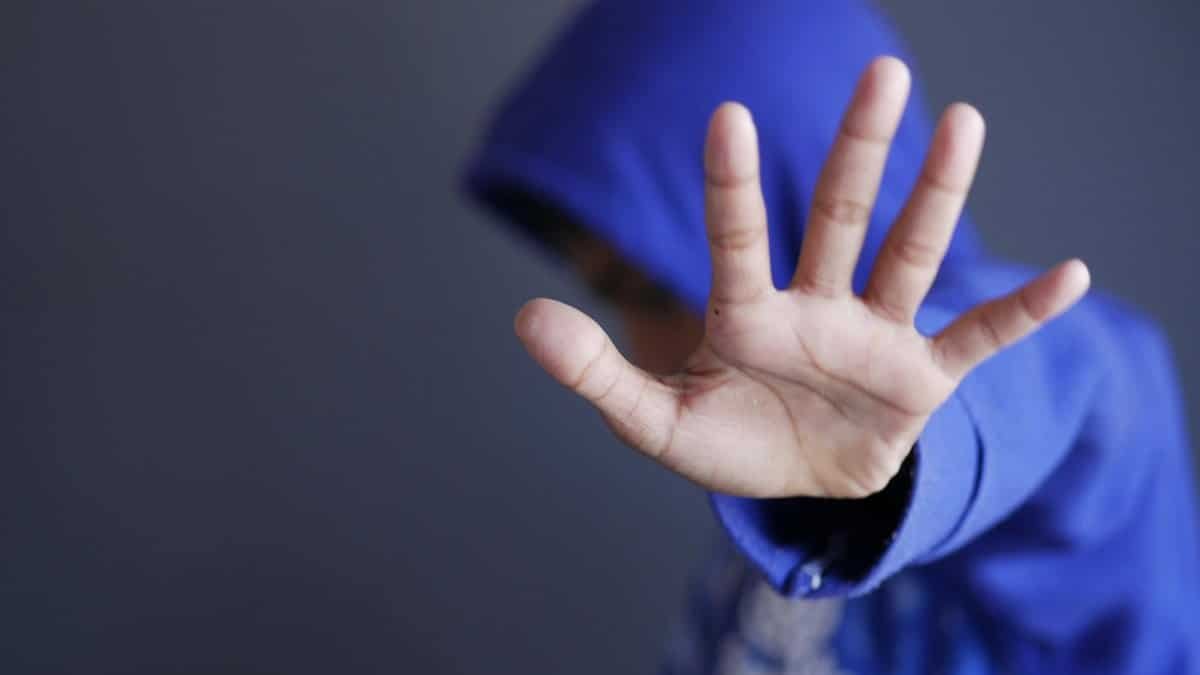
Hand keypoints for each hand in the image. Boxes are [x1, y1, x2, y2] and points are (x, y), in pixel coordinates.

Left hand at [513, 57, 1089, 498]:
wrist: (792, 485)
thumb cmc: (725, 441)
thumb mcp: (653, 423)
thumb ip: (595, 373)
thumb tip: (522, 317)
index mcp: (748, 315)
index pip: (740, 241)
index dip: (733, 186)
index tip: (729, 116)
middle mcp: (816, 308)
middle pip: (840, 217)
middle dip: (861, 150)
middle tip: (885, 74)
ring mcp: (873, 337)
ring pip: (911, 256)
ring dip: (940, 196)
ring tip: (966, 121)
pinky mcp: (920, 379)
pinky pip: (977, 340)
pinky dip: (1020, 314)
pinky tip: (1071, 277)